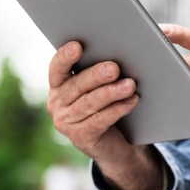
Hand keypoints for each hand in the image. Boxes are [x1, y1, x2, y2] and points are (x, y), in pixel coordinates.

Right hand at [47, 41, 163, 189]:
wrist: (114, 142)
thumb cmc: (106, 105)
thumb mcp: (100, 85)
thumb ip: (104, 69)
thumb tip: (133, 47)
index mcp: (59, 84)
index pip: (57, 68)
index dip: (65, 57)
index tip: (77, 46)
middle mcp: (57, 102)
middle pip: (77, 85)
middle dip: (97, 75)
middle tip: (114, 68)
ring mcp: (66, 122)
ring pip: (90, 103)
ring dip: (111, 93)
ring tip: (129, 85)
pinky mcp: (80, 136)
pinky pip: (100, 120)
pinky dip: (118, 109)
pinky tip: (131, 101)